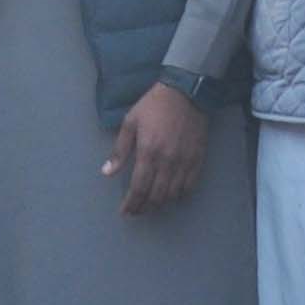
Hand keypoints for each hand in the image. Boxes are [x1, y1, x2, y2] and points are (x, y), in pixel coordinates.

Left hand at [103, 82, 207, 214]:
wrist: (186, 92)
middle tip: (137, 211)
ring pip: (173, 194)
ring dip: (160, 204)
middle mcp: (167, 161)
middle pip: (156, 196)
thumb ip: (119, 150)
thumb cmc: (154, 105)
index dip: (131, 204)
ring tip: (151, 205)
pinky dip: (180, 196)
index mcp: (148, 152)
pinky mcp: (197, 159)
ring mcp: (184, 161)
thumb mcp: (130, 123)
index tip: (125, 212)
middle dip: (144, 208)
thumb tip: (107, 173)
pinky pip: (189, 186)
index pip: (138, 187)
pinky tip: (172, 196)